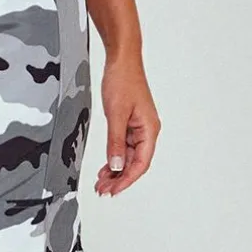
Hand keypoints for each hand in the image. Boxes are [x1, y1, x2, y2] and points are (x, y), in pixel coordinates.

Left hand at [95, 54, 160, 196]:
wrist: (121, 60)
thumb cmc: (123, 81)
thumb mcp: (116, 114)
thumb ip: (116, 142)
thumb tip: (117, 166)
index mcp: (149, 130)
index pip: (141, 163)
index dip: (127, 180)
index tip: (113, 191)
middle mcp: (147, 131)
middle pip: (135, 163)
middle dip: (119, 179)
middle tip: (103, 190)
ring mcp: (138, 128)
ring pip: (128, 157)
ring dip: (115, 171)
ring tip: (101, 182)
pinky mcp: (130, 124)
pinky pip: (123, 147)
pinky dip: (114, 158)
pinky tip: (106, 168)